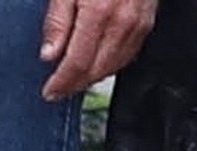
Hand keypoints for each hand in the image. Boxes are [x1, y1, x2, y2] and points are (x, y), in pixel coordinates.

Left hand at [41, 0, 155, 98]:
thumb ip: (58, 19)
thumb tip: (50, 54)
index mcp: (98, 13)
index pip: (77, 64)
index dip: (62, 83)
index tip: (49, 92)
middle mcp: (122, 23)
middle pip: (96, 71)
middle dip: (75, 84)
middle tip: (58, 89)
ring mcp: (138, 25)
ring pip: (113, 67)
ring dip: (92, 77)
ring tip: (75, 79)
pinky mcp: (146, 22)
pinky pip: (127, 54)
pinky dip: (111, 63)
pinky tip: (99, 62)